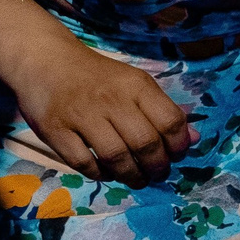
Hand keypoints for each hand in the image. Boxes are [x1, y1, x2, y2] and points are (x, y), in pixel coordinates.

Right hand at [6, 38, 194, 183]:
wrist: (45, 61)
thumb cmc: (97, 76)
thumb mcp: (135, 83)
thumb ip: (163, 110)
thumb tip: (193, 139)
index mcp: (136, 86)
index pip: (170, 121)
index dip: (179, 145)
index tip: (177, 155)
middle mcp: (111, 100)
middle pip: (145, 143)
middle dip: (157, 166)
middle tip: (158, 174)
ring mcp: (81, 116)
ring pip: (116, 157)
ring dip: (132, 175)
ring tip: (137, 179)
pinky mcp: (55, 131)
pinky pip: (83, 163)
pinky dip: (100, 174)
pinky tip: (108, 173)